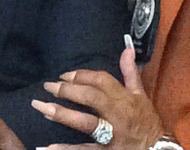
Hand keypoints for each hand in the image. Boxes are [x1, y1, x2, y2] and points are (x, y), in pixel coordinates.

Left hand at [31, 44, 163, 149]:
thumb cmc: (147, 121)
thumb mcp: (141, 96)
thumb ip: (130, 73)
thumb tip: (126, 49)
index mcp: (125, 99)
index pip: (101, 81)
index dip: (82, 76)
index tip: (64, 75)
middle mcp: (118, 115)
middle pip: (91, 98)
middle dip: (68, 90)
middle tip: (48, 86)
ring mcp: (112, 135)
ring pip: (86, 123)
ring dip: (63, 114)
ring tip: (42, 108)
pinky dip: (67, 149)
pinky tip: (49, 147)